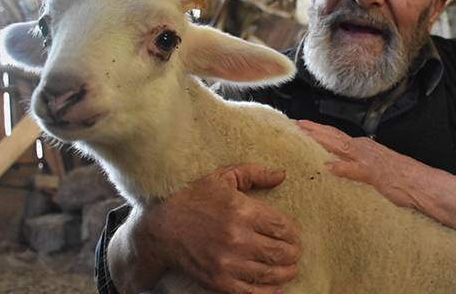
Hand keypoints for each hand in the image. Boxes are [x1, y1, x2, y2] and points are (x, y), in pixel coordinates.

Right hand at [116, 163, 300, 293]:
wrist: (161, 228)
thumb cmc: (193, 199)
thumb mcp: (221, 177)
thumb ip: (254, 173)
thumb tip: (282, 174)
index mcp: (241, 210)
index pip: (282, 226)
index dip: (292, 232)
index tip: (291, 234)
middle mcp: (237, 237)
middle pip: (280, 252)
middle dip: (293, 254)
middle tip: (294, 253)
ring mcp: (227, 262)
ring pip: (270, 273)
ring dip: (286, 273)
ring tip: (289, 269)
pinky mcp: (218, 280)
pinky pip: (251, 291)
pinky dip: (269, 291)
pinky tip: (276, 286)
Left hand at [297, 120, 425, 208]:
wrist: (422, 184)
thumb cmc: (401, 178)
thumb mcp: (374, 168)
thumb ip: (355, 165)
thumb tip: (336, 164)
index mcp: (363, 147)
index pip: (335, 136)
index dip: (317, 130)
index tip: (301, 126)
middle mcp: (363, 148)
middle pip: (333, 136)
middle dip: (313, 130)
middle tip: (294, 124)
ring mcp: (368, 159)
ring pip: (340, 146)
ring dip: (321, 139)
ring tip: (304, 134)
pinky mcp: (374, 174)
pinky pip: (356, 170)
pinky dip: (343, 168)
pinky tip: (330, 166)